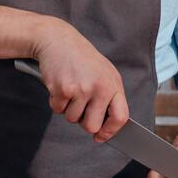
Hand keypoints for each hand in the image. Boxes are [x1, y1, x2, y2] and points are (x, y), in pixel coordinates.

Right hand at [31, 18, 128, 140]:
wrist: (59, 40)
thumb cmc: (83, 60)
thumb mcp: (105, 74)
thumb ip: (109, 98)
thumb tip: (105, 128)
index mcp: (113, 84)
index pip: (121, 117)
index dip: (111, 131)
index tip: (101, 136)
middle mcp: (99, 88)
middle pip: (92, 126)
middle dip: (83, 122)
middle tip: (80, 106)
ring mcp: (80, 89)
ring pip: (72, 119)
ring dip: (68, 109)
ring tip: (71, 89)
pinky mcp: (62, 89)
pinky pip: (57, 110)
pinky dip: (56, 102)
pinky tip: (60, 86)